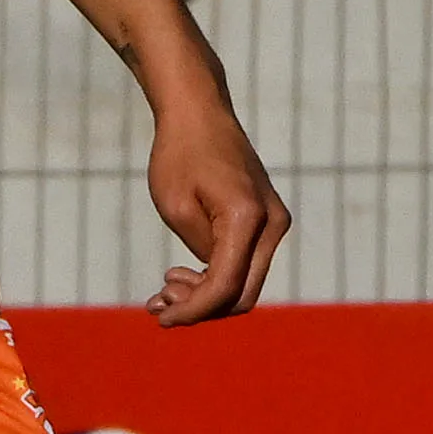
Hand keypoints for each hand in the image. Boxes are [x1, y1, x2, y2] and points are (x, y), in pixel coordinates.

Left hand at [142, 89, 289, 326]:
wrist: (199, 113)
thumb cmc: (179, 155)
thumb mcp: (175, 209)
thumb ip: (201, 253)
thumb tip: (215, 286)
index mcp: (247, 219)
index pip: (225, 286)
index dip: (193, 312)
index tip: (160, 319)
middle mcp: (272, 224)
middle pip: (241, 295)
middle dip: (199, 308)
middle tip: (158, 303)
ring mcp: (274, 223)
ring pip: (245, 284)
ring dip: (205, 296)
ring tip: (164, 289)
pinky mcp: (266, 222)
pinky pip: (245, 265)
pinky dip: (215, 278)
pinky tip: (182, 277)